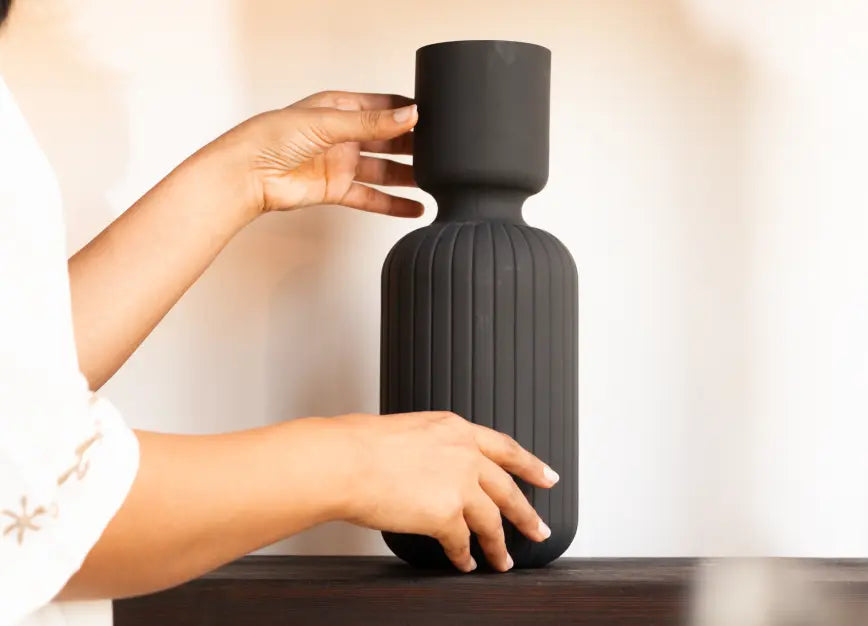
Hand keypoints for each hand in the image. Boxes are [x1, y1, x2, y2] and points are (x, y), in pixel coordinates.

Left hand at [216, 90, 422, 218]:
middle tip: (441, 150)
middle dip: (413, 144)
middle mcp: (342, 135)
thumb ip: (371, 124)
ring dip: (408, 175)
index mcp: (339, 107)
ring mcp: (341, 163)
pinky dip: (393, 203)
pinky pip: (371, 197)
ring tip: (435, 180)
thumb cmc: (271, 138)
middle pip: (387, 139)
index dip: (407, 111)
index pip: (382, 106)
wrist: (248, 175)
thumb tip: (408, 115)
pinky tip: (414, 207)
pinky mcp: (337, 190)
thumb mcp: (328, 122)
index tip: (435, 117)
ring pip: (384, 169)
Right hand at [328, 411, 558, 572]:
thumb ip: (431, 448)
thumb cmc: (360, 445)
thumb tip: (432, 469)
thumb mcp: (407, 431)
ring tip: (504, 561)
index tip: (547, 476)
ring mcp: (459, 484)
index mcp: (455, 429)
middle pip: (508, 488)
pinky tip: (466, 564)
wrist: (345, 461)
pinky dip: (465, 557)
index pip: (504, 447)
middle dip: (527, 513)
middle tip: (540, 528)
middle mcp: (464, 454)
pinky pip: (463, 543)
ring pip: (493, 520)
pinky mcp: (446, 515)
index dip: (530, 464)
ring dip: (499, 545)